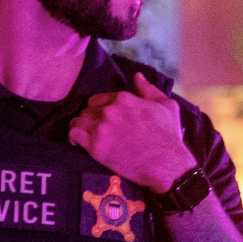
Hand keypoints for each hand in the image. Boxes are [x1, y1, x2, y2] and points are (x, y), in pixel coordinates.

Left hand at [68, 73, 196, 193]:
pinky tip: (77, 143)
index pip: (98, 99)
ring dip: (80, 127)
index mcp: (123, 98)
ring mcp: (101, 128)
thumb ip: (148, 89)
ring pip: (78, 121)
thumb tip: (137, 76)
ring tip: (84, 136)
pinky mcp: (96, 147)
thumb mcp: (166, 105)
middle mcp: (110, 110)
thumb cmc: (169, 136)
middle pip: (87, 110)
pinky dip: (73, 138)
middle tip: (94, 130)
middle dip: (90, 119)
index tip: (102, 118)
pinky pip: (74, 135)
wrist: (167, 165)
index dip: (99, 109)